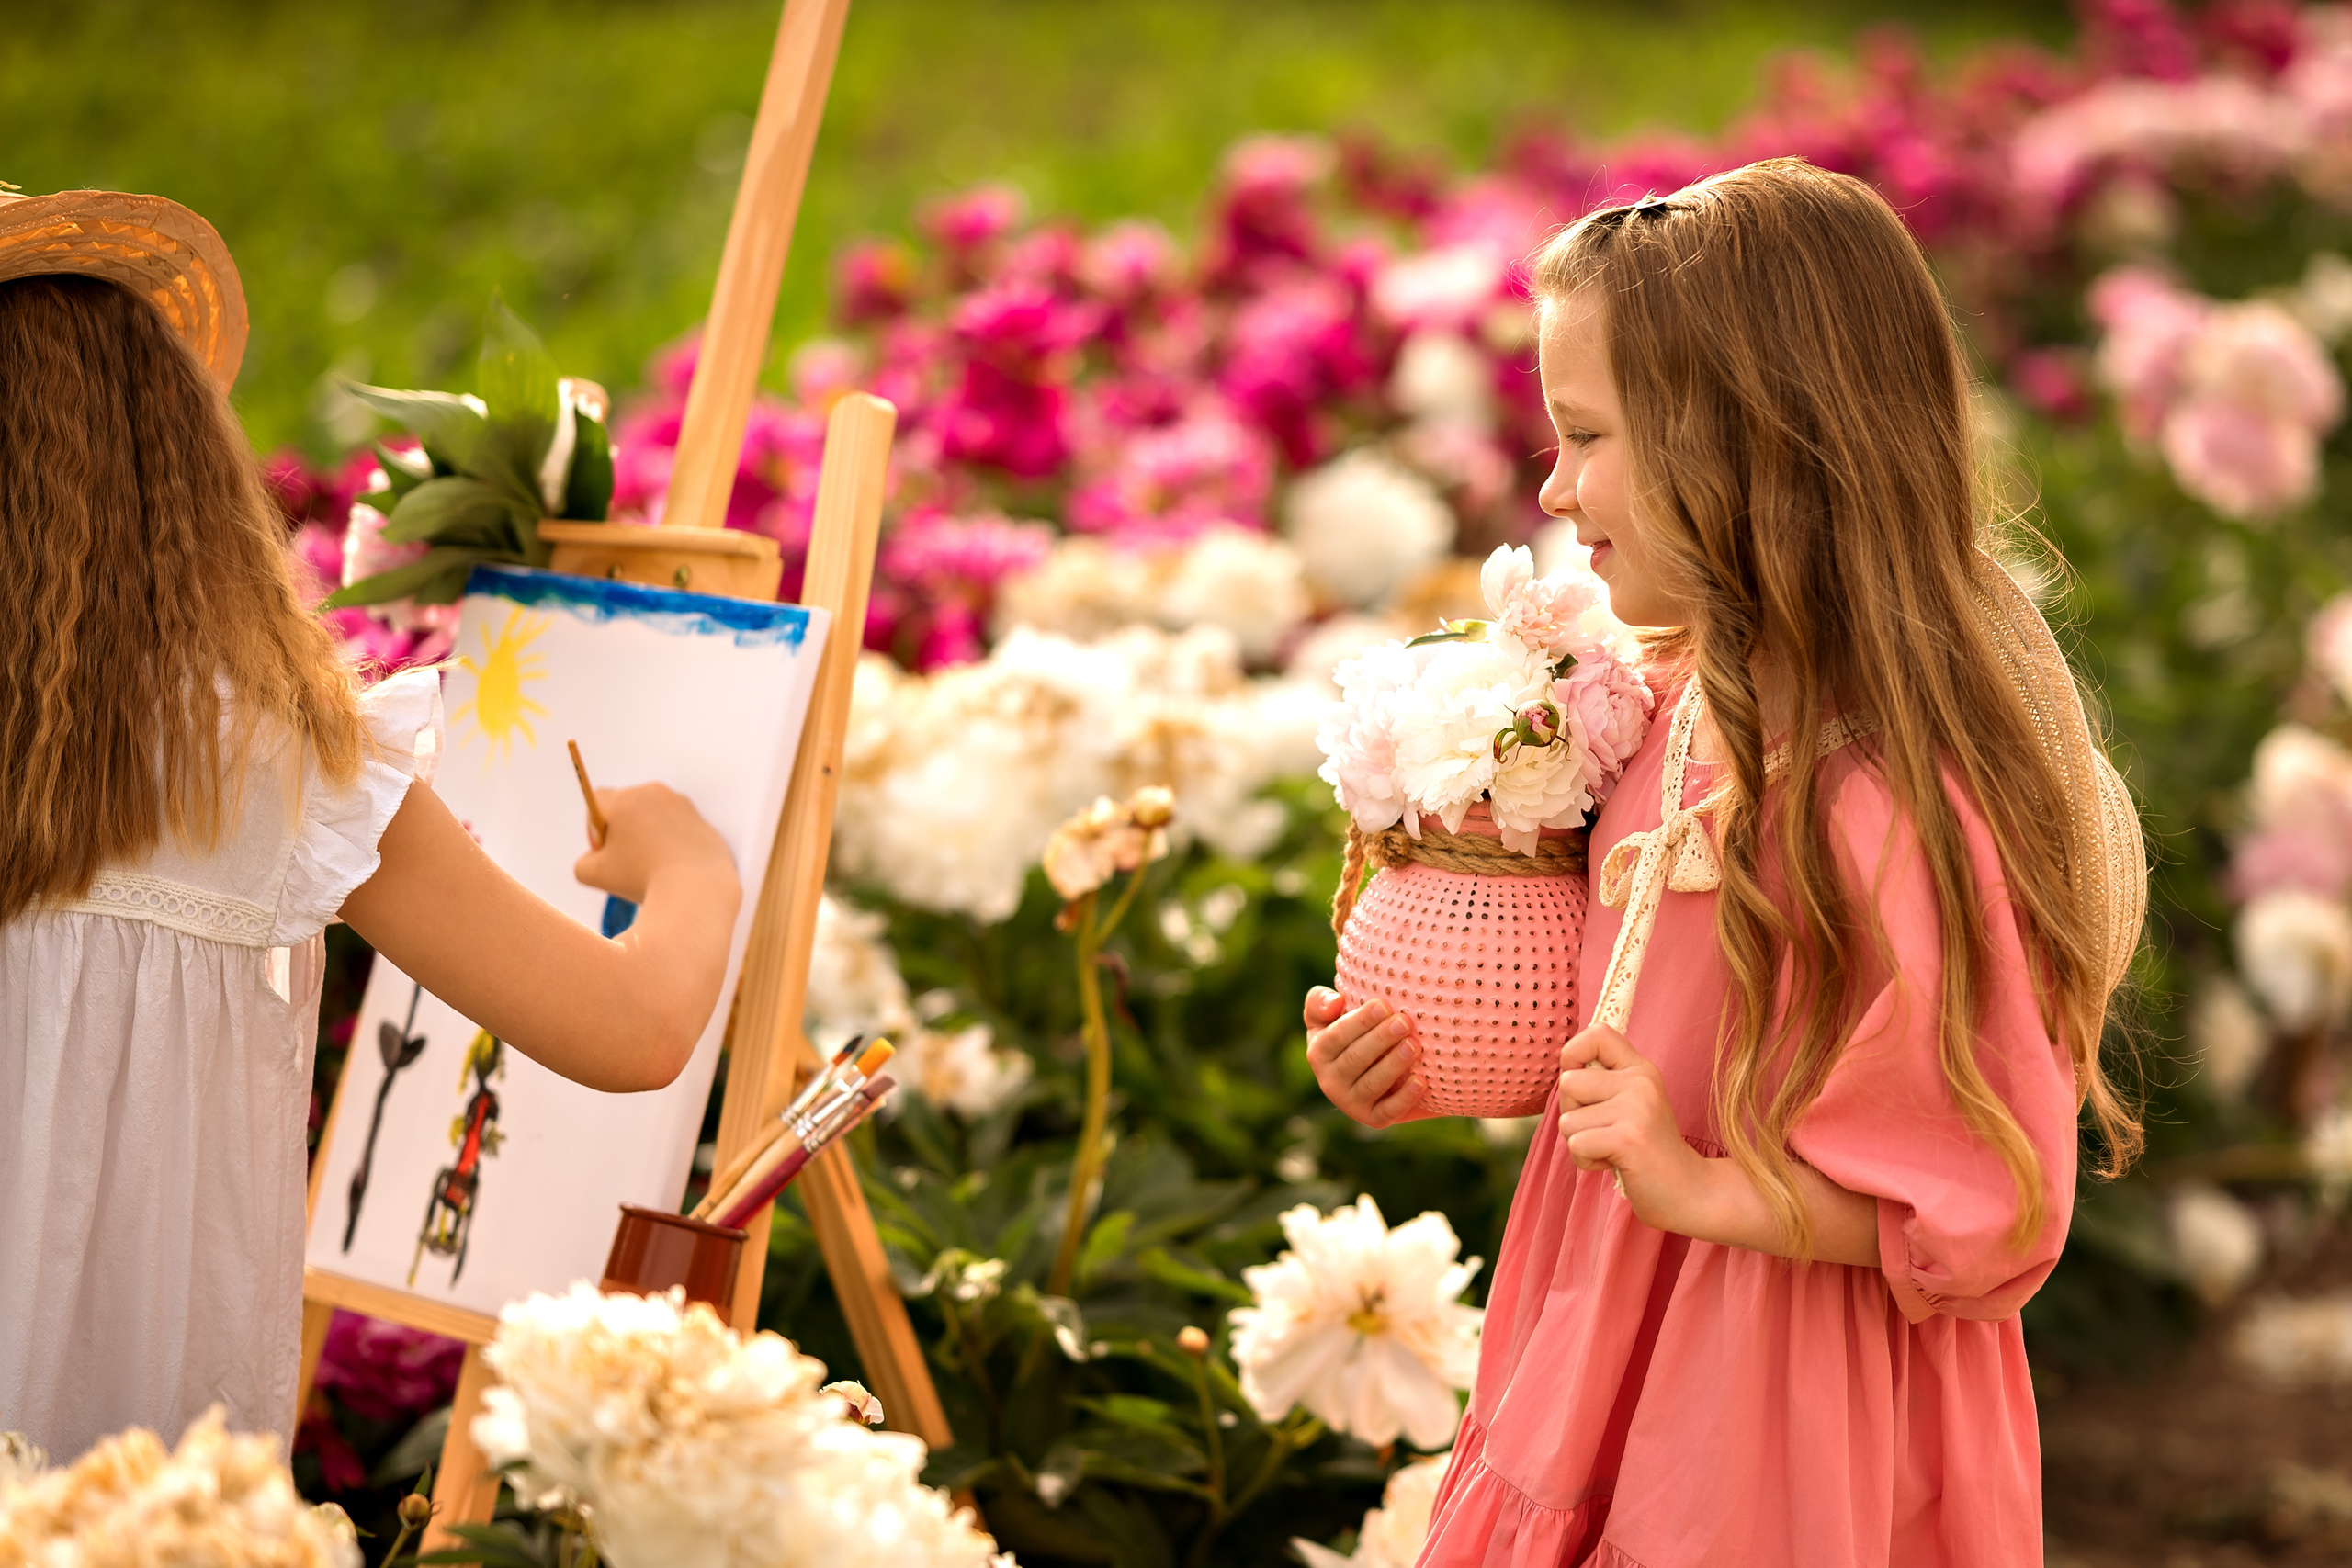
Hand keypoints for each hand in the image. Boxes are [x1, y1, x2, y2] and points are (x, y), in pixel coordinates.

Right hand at [573, 783, 734, 904]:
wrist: (697, 889)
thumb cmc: (643, 879)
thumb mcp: (595, 876)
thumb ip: (584, 863)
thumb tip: (595, 858)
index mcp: (625, 800)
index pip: (598, 799)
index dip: (593, 825)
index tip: (603, 850)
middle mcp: (654, 794)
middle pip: (627, 805)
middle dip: (621, 829)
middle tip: (626, 860)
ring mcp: (682, 806)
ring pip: (654, 816)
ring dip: (647, 835)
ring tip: (651, 866)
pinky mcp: (702, 821)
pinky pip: (678, 829)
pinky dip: (671, 844)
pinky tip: (672, 867)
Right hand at [1304, 986, 1425, 1128]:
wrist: (1376, 1071)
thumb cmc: (1353, 1033)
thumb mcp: (1329, 1016)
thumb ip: (1320, 1002)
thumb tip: (1335, 1002)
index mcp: (1319, 1052)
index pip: (1336, 1036)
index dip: (1360, 1021)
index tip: (1384, 1005)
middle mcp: (1329, 1081)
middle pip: (1355, 1059)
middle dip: (1380, 1039)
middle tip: (1404, 1022)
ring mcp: (1350, 1103)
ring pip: (1371, 1085)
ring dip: (1393, 1065)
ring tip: (1414, 1045)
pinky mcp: (1373, 1119)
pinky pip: (1387, 1111)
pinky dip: (1405, 1098)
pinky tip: (1421, 1081)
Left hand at [1556, 1024, 1711, 1231]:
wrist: (1688, 1191)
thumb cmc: (1646, 1150)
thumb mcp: (1630, 1104)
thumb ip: (1602, 1082)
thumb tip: (1564, 1067)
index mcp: (1640, 1069)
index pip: (1597, 1033)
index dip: (1573, 1055)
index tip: (1584, 1085)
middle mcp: (1640, 1082)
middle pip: (1568, 1083)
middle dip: (1573, 1114)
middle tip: (1605, 1132)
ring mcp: (1636, 1108)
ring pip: (1567, 1120)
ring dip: (1581, 1143)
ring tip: (1613, 1149)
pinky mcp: (1628, 1138)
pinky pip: (1576, 1144)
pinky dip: (1587, 1162)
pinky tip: (1615, 1163)